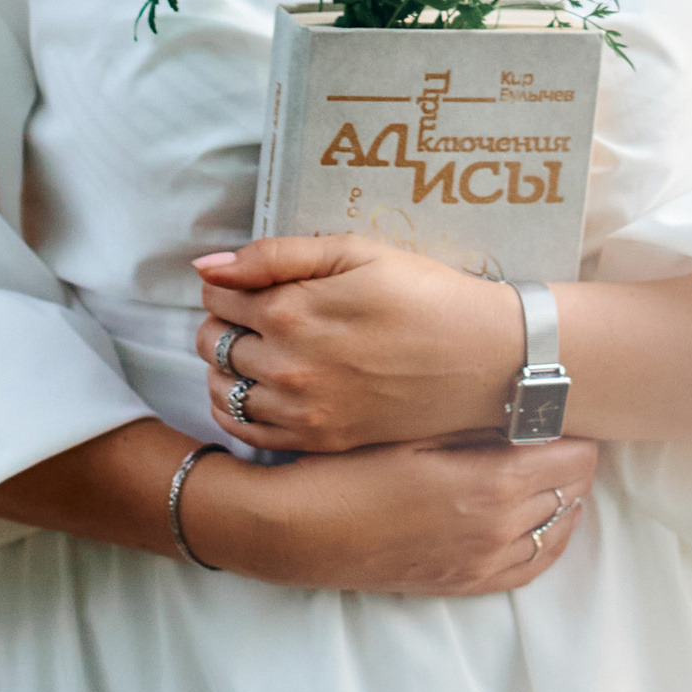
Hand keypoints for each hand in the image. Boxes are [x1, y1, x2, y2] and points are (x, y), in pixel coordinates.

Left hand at [196, 236, 525, 451]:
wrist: (485, 359)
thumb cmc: (426, 294)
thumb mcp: (357, 251)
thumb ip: (276, 255)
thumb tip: (206, 266)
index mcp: (294, 310)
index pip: (219, 295)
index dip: (227, 284)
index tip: (249, 283)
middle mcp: (288, 365)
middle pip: (212, 341)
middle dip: (222, 322)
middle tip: (254, 314)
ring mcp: (302, 409)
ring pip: (221, 388)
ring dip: (224, 366)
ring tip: (256, 350)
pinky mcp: (319, 440)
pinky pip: (246, 431)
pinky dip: (237, 408)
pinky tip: (259, 389)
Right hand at [204, 433, 599, 596]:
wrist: (299, 532)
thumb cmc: (349, 468)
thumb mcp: (414, 428)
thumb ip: (475, 419)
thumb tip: (527, 402)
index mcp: (492, 484)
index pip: (575, 456)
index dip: (575, 428)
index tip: (563, 407)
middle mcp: (499, 531)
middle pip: (574, 491)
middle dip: (572, 457)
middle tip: (556, 429)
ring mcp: (483, 563)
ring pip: (559, 529)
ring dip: (564, 496)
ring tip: (551, 465)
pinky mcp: (465, 584)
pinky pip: (532, 567)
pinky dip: (549, 539)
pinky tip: (542, 517)